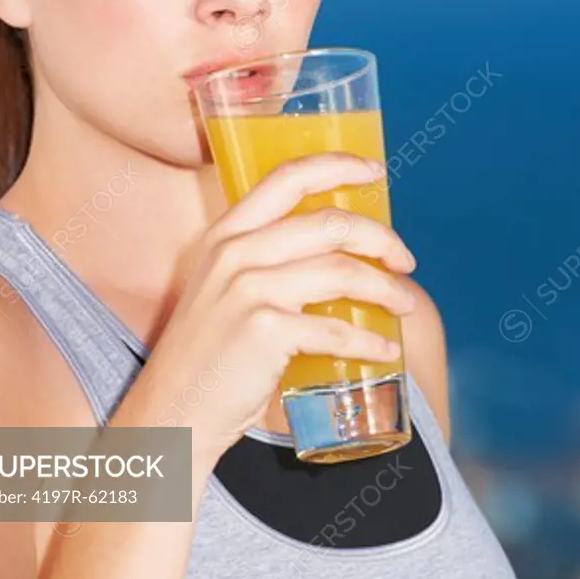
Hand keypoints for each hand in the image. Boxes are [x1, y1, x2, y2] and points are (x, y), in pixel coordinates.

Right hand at [141, 152, 416, 464]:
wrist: (173, 412)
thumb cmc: (205, 354)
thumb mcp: (220, 288)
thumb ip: (261, 261)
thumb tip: (333, 251)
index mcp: (225, 233)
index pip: (287, 177)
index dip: (337, 166)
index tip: (374, 172)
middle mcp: (235, 252)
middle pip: (329, 224)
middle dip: (380, 238)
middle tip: (405, 260)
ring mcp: (249, 290)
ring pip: (342, 271)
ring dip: (386, 288)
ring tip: (405, 304)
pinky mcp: (265, 330)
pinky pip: (337, 328)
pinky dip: (371, 340)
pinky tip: (386, 348)